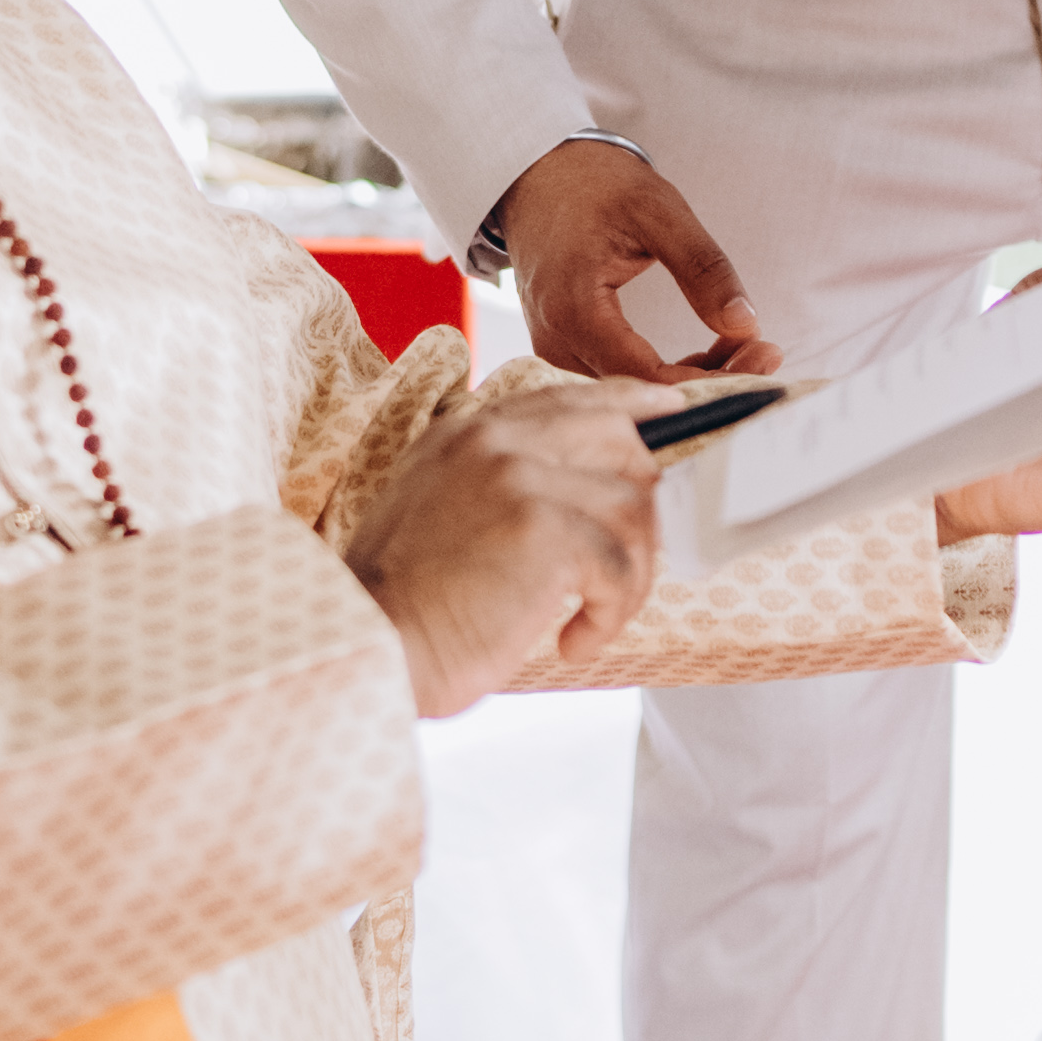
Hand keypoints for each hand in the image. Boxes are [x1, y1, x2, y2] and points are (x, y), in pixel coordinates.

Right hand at [348, 385, 665, 716]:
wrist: (370, 643)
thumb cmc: (403, 602)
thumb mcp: (439, 511)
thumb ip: (499, 483)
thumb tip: (580, 493)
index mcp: (472, 431)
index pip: (574, 398)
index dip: (634, 408)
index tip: (671, 417)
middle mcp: (497, 439)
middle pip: (621, 441)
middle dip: (642, 507)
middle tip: (630, 565)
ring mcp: (520, 475)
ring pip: (632, 510)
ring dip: (629, 578)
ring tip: (592, 618)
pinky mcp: (543, 527)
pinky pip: (619, 565)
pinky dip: (609, 614)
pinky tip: (572, 641)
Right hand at [493, 135, 767, 385]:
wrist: (537, 173)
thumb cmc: (593, 184)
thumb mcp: (659, 212)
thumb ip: (703, 268)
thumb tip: (746, 323)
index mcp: (575, 310)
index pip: (650, 376)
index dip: (712, 379)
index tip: (763, 356)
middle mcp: (558, 341)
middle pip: (642, 390)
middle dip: (710, 380)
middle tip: (765, 353)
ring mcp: (556, 347)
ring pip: (632, 388)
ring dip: (691, 376)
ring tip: (742, 347)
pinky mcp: (565, 344)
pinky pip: (620, 373)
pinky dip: (667, 369)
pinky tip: (707, 351)